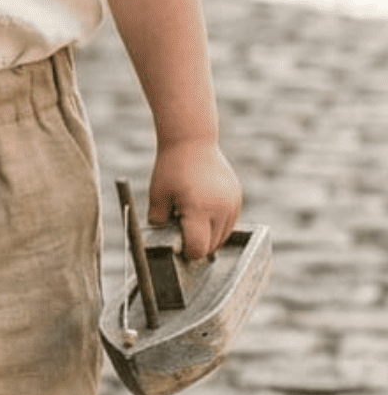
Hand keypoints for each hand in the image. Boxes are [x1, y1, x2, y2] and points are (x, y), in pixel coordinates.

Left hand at [147, 140, 241, 259]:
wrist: (192, 141)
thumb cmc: (171, 169)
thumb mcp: (157, 198)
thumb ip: (158, 225)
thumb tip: (163, 244)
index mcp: (199, 210)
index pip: (198, 249)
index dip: (186, 252)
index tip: (176, 244)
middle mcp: (220, 208)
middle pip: (211, 246)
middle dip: (196, 246)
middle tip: (181, 231)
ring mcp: (232, 203)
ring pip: (222, 237)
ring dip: (208, 238)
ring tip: (191, 221)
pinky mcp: (237, 198)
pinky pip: (229, 224)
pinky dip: (217, 227)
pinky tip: (202, 216)